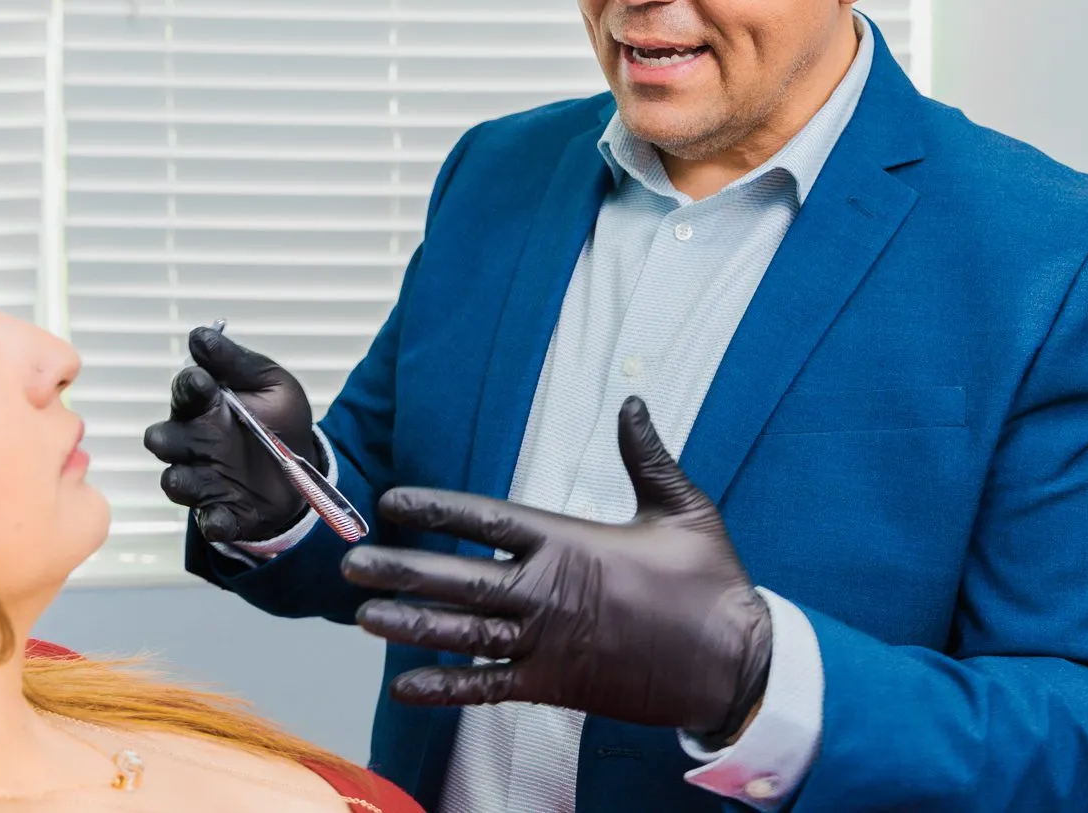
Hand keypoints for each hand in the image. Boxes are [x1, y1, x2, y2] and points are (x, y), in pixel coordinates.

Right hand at [142, 326, 319, 544]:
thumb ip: (236, 362)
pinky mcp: (222, 511)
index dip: (189, 388)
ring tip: (189, 479)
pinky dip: (213, 521)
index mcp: (206, 407)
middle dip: (171, 438)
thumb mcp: (271, 383)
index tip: (202, 383)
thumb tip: (200, 334)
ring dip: (181, 480)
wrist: (306, 470)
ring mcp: (205, 479)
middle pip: (165, 439)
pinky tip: (221, 519)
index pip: (184, 392)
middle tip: (190, 435)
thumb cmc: (281, 420)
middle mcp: (196, 443)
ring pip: (176, 481)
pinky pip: (209, 520)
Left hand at [342, 396, 771, 739]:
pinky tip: (404, 685)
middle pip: (459, 576)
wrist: (737, 663)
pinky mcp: (555, 686)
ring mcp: (547, 642)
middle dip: (402, 568)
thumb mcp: (681, 506)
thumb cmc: (710, 583)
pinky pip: (488, 687)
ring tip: (362, 616)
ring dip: (411, 623)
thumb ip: (645, 453)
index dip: (435, 508)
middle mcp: (548, 591)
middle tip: (351, 563)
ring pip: (463, 632)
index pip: (486, 517)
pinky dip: (446, 687)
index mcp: (570, 542)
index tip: (392, 500)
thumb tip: (633, 400)